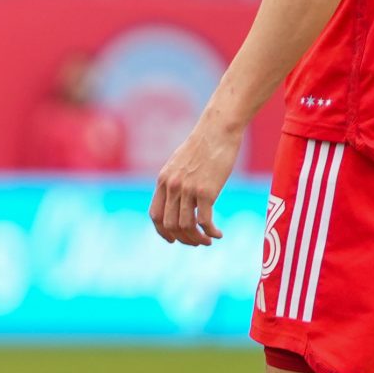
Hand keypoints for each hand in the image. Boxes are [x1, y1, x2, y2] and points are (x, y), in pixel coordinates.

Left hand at [150, 111, 242, 246]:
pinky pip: (204, 221)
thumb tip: (179, 198)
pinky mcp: (206, 191)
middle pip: (170, 225)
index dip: (162, 232)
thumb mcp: (180, 163)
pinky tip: (218, 234)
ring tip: (208, 241)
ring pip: (186, 226)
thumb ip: (176, 180)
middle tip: (197, 242)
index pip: (155, 215)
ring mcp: (187, 189)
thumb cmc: (204, 145)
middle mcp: (172, 186)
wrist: (217, 130)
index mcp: (163, 180)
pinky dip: (210, 232)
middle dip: (183, 239)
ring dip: (197, 239)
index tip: (173, 240)